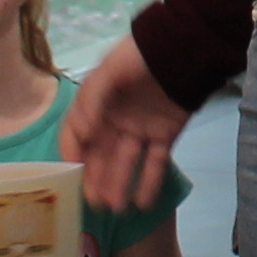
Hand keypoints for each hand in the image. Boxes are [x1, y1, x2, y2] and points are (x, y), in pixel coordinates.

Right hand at [65, 38, 189, 211]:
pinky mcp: (165, 135)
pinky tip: (142, 203)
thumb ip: (92, 101)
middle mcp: (115, 122)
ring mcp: (140, 130)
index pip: (77, 136)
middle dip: (97, 180)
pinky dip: (149, 183)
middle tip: (95, 204)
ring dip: (120, 186)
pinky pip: (155, 163)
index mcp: (96, 106)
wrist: (184, 47)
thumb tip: (84, 134)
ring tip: (116, 209)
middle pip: (101, 156)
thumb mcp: (109, 71)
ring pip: (126, 164)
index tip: (72, 175)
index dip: (73, 156)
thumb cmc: (140, 55)